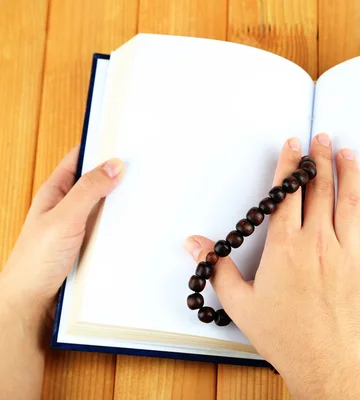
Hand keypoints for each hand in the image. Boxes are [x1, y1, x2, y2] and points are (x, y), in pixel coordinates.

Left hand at [0, 147, 122, 399]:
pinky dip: (124, 226)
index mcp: (55, 193)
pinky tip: (138, 227)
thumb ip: (88, 191)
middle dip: (118, 174)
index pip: (78, 159)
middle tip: (145, 166)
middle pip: (96, 182)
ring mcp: (79, 228)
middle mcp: (67, 208)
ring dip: (123, 203)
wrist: (30, 304)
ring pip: (106, 208)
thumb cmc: (34, 262)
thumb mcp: (63, 219)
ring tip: (147, 194)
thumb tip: (113, 165)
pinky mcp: (89, 248)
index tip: (124, 139)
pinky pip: (111, 230)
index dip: (99, 146)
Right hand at [184, 134, 359, 398]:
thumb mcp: (241, 304)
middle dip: (320, 159)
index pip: (287, 193)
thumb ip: (217, 269)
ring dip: (349, 172)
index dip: (290, 164)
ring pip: (350, 201)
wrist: (325, 365)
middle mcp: (318, 242)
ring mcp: (349, 253)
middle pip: (320, 189)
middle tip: (322, 138)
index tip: (293, 144)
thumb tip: (195, 244)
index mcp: (285, 247)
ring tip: (347, 152)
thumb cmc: (284, 337)